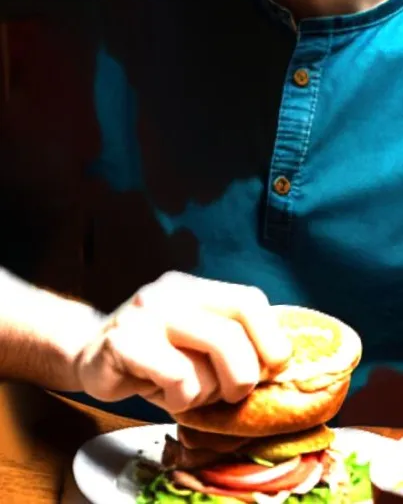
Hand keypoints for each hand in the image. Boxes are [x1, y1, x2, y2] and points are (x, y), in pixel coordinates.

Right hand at [75, 271, 291, 414]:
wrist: (86, 353)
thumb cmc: (154, 357)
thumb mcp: (195, 343)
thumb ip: (231, 343)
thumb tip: (284, 367)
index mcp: (195, 288)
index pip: (249, 300)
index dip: (271, 339)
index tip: (273, 369)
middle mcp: (172, 292)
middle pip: (233, 333)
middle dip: (243, 376)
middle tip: (230, 394)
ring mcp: (146, 313)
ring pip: (208, 356)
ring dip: (207, 390)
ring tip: (186, 391)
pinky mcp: (124, 341)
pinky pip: (177, 378)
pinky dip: (179, 398)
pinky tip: (160, 392)